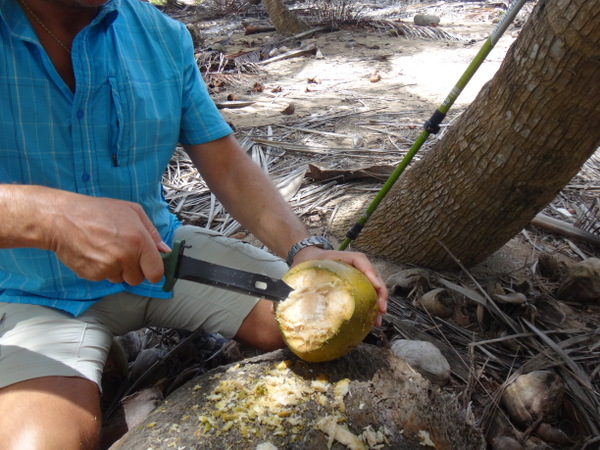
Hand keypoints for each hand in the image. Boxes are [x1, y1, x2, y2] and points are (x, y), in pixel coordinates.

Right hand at [45, 192, 168, 285]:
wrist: (62, 219)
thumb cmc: (97, 211)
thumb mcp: (132, 211)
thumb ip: (152, 232)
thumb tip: (164, 250)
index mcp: (139, 241)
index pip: (156, 272)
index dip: (154, 271)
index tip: (150, 267)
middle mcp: (125, 257)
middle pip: (138, 279)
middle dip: (134, 269)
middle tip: (123, 252)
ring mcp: (108, 267)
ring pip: (121, 279)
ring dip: (117, 269)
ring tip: (106, 249)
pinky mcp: (92, 275)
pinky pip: (104, 278)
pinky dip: (101, 270)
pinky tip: (95, 253)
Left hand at [291, 246, 387, 326]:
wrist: (306, 258)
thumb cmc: (306, 264)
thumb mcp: (301, 270)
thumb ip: (292, 285)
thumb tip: (279, 307)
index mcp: (342, 258)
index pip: (360, 260)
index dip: (370, 273)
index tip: (375, 287)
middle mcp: (353, 266)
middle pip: (373, 276)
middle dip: (380, 293)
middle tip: (381, 310)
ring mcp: (356, 275)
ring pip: (373, 287)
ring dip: (379, 302)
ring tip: (378, 320)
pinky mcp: (355, 285)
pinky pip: (368, 293)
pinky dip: (371, 305)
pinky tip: (371, 319)